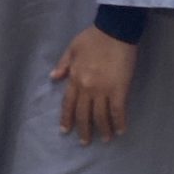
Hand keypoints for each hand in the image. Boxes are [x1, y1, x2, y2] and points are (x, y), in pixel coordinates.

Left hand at [50, 24, 137, 144]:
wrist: (114, 31)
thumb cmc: (93, 38)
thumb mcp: (72, 48)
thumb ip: (63, 64)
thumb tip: (53, 78)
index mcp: (75, 78)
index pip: (68, 104)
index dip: (67, 118)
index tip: (65, 131)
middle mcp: (87, 88)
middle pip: (84, 114)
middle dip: (83, 130)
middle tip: (84, 142)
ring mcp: (104, 90)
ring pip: (101, 116)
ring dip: (102, 130)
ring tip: (104, 139)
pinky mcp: (120, 90)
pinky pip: (118, 111)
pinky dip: (119, 123)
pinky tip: (120, 131)